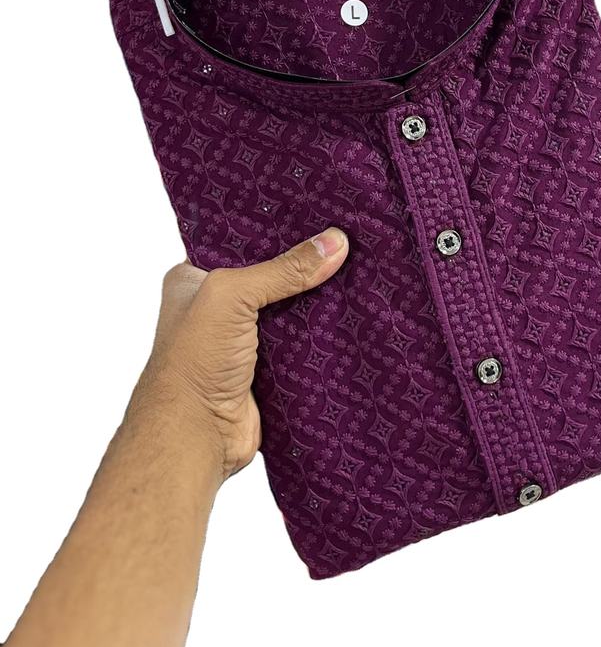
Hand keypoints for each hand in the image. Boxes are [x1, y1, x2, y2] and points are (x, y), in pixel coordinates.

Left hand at [129, 226, 348, 482]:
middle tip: (346, 235)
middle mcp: (218, 306)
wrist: (196, 436)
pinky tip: (352, 312)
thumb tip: (335, 242)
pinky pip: (303, 342)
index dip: (275, 227)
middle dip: (303, 262)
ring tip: (359, 266)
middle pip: (272, 274)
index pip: (241, 241)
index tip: (317, 210)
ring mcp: (244, 339)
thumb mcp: (233, 296)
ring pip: (291, 308)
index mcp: (194, 279)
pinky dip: (324, 332)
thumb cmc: (194, 361)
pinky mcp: (269, 369)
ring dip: (318, 299)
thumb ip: (283, 269)